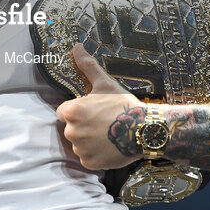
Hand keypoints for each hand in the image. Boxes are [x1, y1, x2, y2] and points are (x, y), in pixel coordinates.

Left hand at [56, 44, 142, 169]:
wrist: (145, 129)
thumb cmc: (124, 105)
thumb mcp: (105, 83)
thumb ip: (87, 66)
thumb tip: (76, 47)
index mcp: (72, 111)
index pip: (63, 112)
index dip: (78, 111)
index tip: (93, 111)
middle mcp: (72, 131)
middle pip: (71, 129)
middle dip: (83, 126)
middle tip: (103, 122)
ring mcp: (81, 149)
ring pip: (79, 144)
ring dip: (89, 141)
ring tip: (107, 134)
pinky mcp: (90, 162)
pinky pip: (87, 158)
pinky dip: (96, 154)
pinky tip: (109, 146)